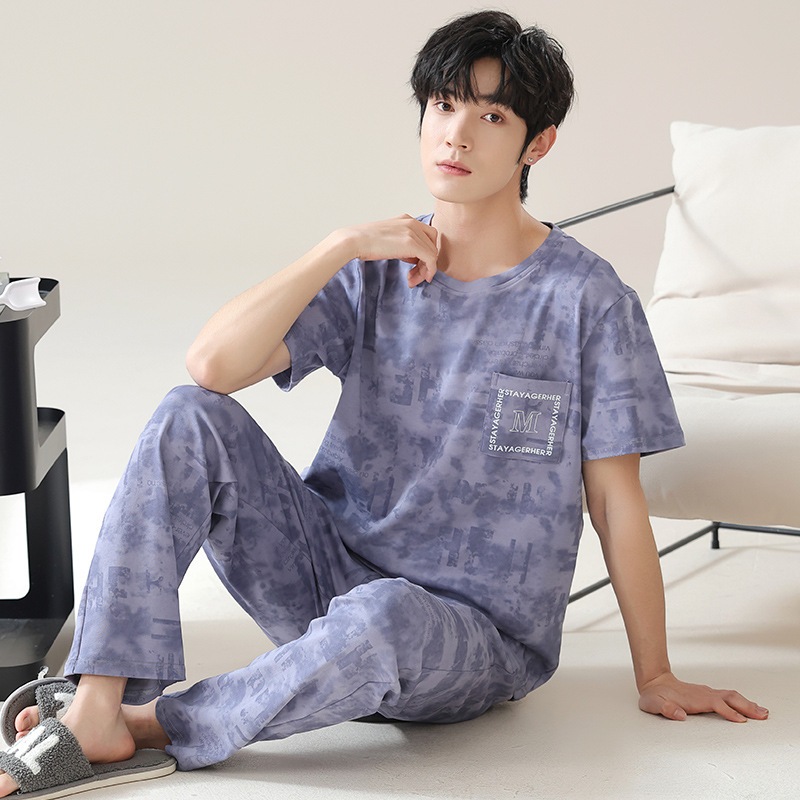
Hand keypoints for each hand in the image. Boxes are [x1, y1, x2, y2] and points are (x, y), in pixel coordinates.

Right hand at [338, 215, 438, 287]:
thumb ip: (403, 244)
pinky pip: (431, 259)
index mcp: (407, 219)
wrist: (355, 241)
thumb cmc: (365, 242)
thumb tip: (412, 258)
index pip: (427, 236)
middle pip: (432, 244)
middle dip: (427, 262)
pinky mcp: (412, 244)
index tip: (415, 267)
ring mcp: (413, 232)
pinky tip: (422, 279)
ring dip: (426, 270)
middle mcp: (413, 223)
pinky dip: (430, 270)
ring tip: (413, 281)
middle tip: (415, 276)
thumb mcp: (389, 238)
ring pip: (432, 253)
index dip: (425, 253)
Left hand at [638, 672, 768, 722]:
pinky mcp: (707, 694)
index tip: (742, 721)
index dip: (728, 712)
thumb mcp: (653, 704)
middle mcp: (703, 694)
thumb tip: (679, 714)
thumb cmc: (654, 695)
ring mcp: (706, 693)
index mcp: (693, 699)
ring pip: (730, 696)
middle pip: (729, 698)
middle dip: (746, 706)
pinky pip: (727, 697)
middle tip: (763, 715)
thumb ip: (666, 709)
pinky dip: (740, 701)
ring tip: (762, 712)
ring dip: (747, 703)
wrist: (654, 682)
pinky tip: (748, 707)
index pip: (715, 705)